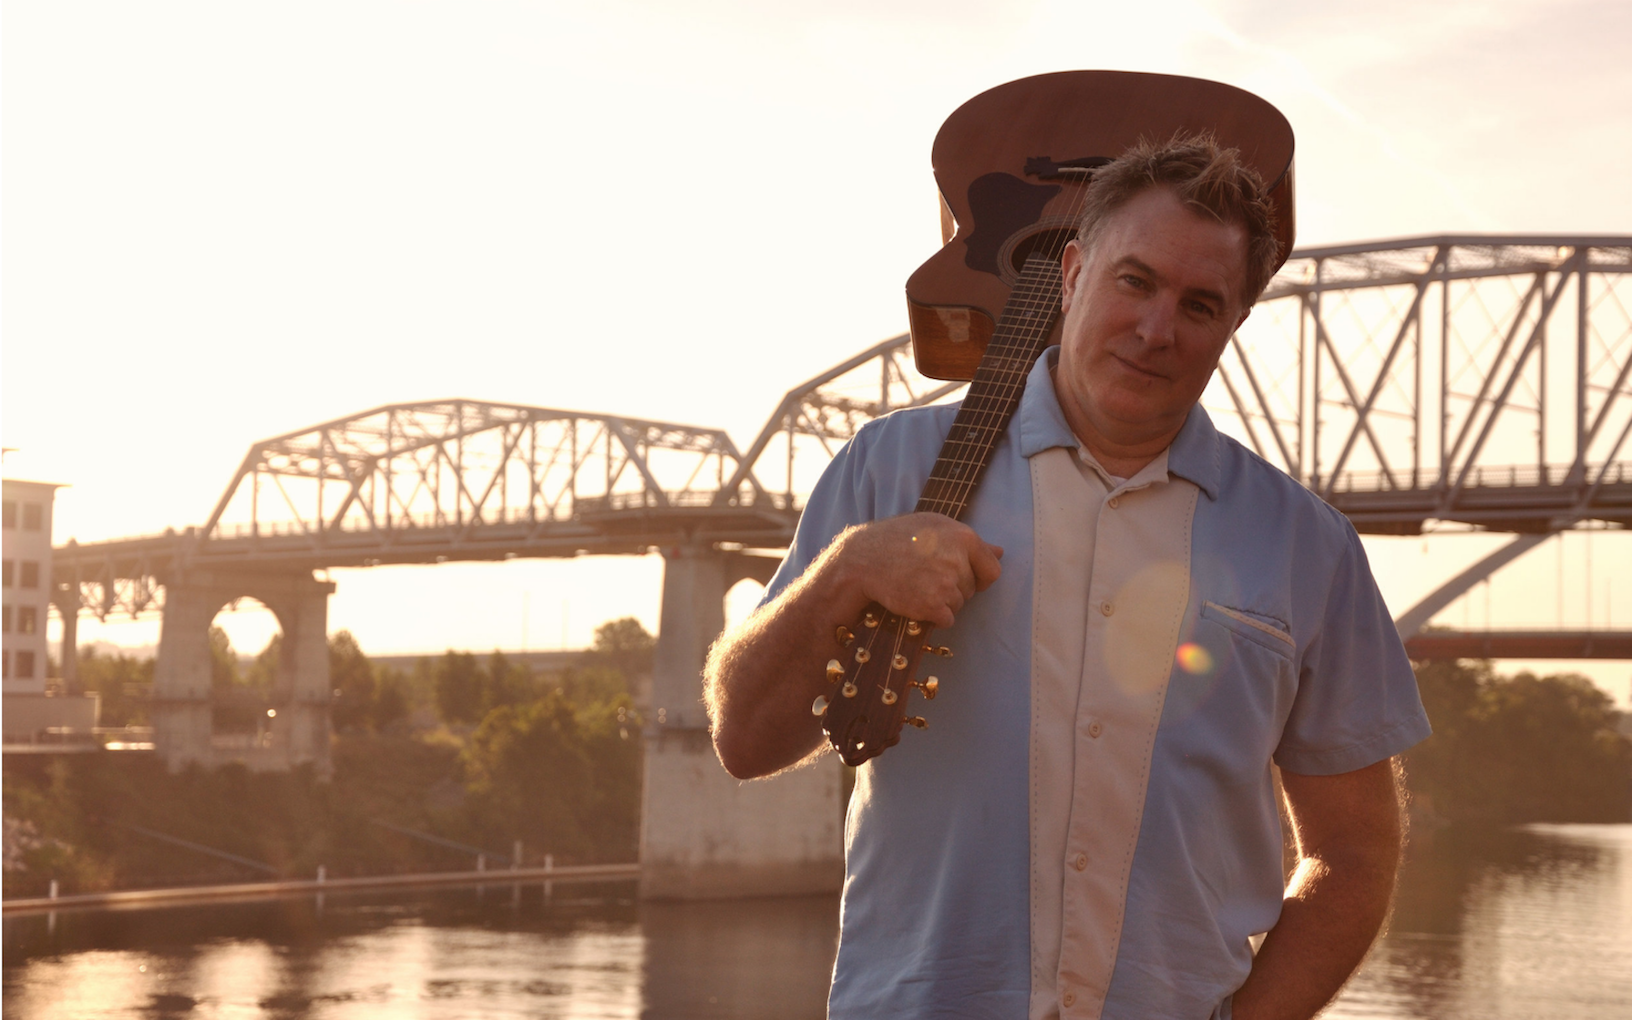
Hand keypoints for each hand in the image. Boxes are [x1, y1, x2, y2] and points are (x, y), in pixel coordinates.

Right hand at [832, 513, 1002, 628]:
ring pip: (959, 604)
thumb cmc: (897, 538)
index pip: (992, 569)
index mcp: (964, 537)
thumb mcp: (934, 526)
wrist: (864, 559)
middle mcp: (958, 560)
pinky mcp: (933, 605)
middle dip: (954, 588)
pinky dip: (933, 616)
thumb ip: (970, 541)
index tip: (961, 576)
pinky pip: (946, 619)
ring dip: (942, 602)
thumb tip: (1001, 551)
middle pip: (972, 589)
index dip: (979, 577)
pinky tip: (915, 600)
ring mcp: (946, 584)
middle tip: (926, 576)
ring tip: (917, 585)